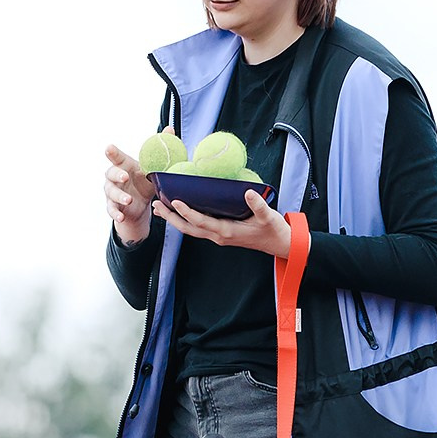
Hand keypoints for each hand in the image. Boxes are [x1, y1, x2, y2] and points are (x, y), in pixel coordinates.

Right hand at [104, 145, 156, 244]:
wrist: (140, 204)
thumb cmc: (145, 180)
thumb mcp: (153, 167)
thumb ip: (160, 148)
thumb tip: (170, 128)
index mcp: (124, 165)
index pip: (116, 157)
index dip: (112, 152)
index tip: (109, 147)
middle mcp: (114, 177)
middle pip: (110, 173)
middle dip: (117, 174)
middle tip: (125, 176)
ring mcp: (112, 192)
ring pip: (111, 192)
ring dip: (119, 196)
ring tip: (129, 200)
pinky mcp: (113, 206)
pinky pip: (111, 210)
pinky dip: (115, 213)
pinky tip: (121, 217)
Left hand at [153, 187, 290, 256]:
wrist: (280, 245)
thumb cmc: (274, 230)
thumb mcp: (269, 217)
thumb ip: (258, 205)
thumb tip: (248, 192)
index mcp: (227, 232)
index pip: (201, 221)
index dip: (187, 212)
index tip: (175, 201)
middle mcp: (219, 236)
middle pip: (188, 228)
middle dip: (171, 218)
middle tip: (156, 206)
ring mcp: (218, 237)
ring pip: (191, 230)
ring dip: (175, 220)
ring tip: (161, 209)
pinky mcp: (221, 235)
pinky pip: (198, 228)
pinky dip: (186, 221)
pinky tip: (181, 212)